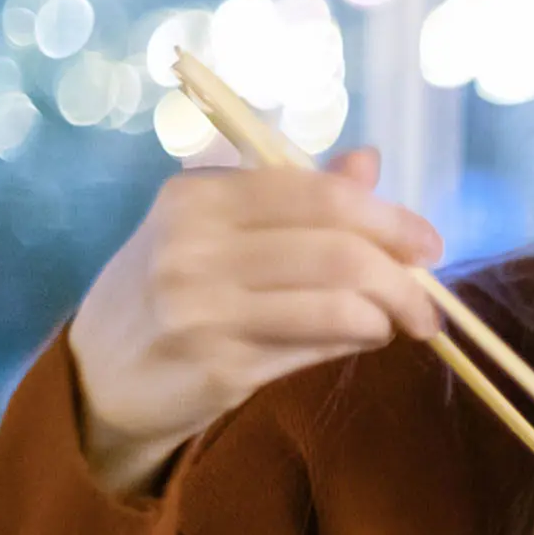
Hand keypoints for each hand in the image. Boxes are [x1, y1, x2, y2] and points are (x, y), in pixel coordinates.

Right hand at [68, 147, 442, 495]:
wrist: (102, 374)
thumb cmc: (175, 293)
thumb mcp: (217, 230)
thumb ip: (294, 196)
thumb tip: (370, 160)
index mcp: (199, 195)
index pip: (318, 194)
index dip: (388, 218)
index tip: (429, 246)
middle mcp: (195, 244)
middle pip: (339, 250)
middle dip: (402, 277)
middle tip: (431, 304)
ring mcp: (203, 307)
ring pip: (337, 302)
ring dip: (389, 315)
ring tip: (406, 325)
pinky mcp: (219, 364)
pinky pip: (316, 347)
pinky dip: (356, 341)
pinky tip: (367, 339)